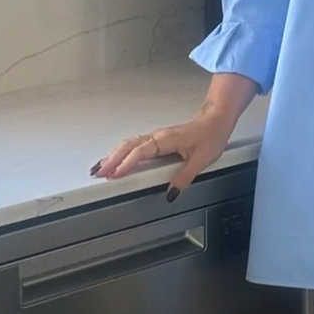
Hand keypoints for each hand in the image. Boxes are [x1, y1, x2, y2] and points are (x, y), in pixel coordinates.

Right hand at [91, 112, 233, 194]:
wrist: (215, 120)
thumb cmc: (210, 136)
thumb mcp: (201, 160)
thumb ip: (185, 177)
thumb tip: (171, 193)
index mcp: (166, 139)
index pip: (140, 152)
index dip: (126, 163)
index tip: (114, 174)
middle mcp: (158, 136)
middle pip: (128, 146)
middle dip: (111, 159)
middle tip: (98, 173)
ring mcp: (156, 137)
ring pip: (129, 144)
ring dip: (113, 155)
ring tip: (100, 168)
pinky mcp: (157, 139)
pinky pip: (134, 145)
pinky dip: (121, 152)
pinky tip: (115, 159)